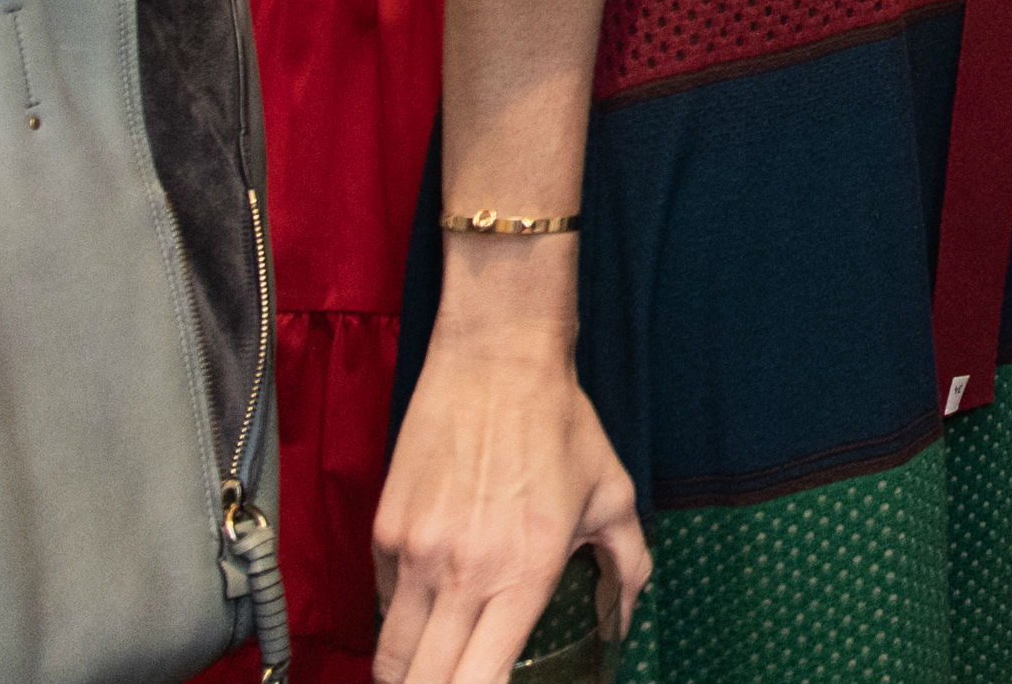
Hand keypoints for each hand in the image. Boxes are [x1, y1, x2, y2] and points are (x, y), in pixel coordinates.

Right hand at [371, 308, 650, 683]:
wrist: (497, 360)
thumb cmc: (561, 427)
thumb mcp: (613, 497)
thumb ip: (627, 568)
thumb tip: (623, 622)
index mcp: (524, 576)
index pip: (477, 683)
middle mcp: (462, 575)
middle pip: (420, 682)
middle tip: (457, 681)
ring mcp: (415, 555)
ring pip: (390, 656)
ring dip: (407, 673)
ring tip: (432, 668)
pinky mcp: (384, 532)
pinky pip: (384, 603)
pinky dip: (400, 620)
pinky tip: (426, 609)